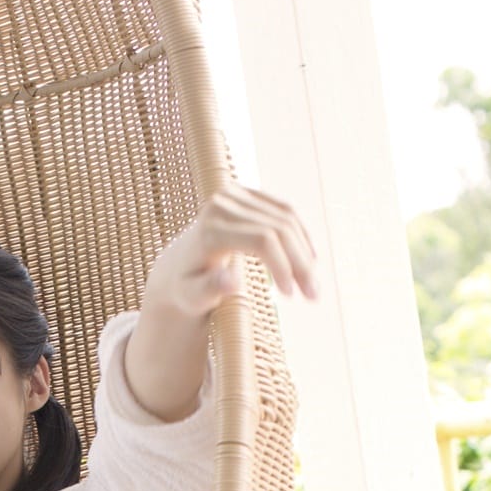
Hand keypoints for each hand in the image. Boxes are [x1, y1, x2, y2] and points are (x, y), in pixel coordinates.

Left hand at [143, 182, 319, 318]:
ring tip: (313, 282)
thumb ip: (210, 289)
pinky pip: (283, 210)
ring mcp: (235, 194)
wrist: (177, 267)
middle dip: (300, 262)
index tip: (291, 294)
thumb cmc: (186, 288)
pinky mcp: (247, 193)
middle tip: (314, 295)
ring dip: (305, 250)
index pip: (262, 239)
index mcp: (210, 229)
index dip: (283, 265)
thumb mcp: (192, 296)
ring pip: (285, 217)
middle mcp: (222, 204)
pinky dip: (300, 235)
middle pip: (278, 227)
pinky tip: (309, 260)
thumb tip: (232, 281)